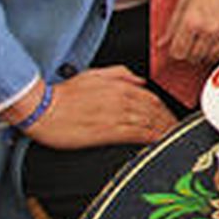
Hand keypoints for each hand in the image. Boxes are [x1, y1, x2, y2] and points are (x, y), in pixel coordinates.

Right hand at [20, 67, 177, 148]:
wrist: (42, 108)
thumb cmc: (63, 94)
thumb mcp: (94, 74)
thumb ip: (120, 74)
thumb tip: (139, 79)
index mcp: (121, 87)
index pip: (153, 98)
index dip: (165, 109)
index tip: (171, 117)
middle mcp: (123, 100)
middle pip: (156, 111)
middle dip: (169, 121)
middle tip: (177, 130)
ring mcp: (117, 116)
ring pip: (150, 123)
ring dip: (164, 130)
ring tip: (172, 138)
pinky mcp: (108, 132)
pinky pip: (138, 135)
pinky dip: (151, 138)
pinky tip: (158, 144)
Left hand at [163, 0, 218, 64]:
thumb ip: (173, 24)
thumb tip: (162, 43)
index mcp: (192, 20)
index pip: (178, 52)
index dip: (177, 50)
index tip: (180, 45)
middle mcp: (210, 29)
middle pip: (194, 58)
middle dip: (191, 52)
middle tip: (194, 41)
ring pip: (212, 58)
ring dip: (207, 52)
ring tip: (208, 38)